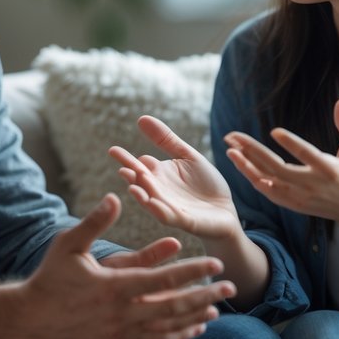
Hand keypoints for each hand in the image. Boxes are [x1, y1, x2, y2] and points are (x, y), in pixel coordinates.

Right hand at [18, 193, 236, 338]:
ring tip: (217, 309)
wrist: (32, 320)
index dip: (193, 271)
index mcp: (115, 286)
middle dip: (205, 296)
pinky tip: (195, 329)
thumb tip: (116, 195)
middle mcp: (123, 313)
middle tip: (231, 287)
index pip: (164, 279)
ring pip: (169, 327)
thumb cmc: (51, 277)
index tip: (215, 264)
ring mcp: (122, 333)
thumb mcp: (69, 244)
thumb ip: (95, 222)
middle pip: (175, 306)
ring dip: (195, 317)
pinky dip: (178, 336)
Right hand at [109, 115, 242, 240]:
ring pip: (151, 200)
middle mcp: (159, 190)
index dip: (127, 158)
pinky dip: (160, 210)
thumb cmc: (205, 182)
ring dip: (142, 195)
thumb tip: (141, 118)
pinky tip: (153, 203)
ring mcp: (169, 206)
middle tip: (121, 168)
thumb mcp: (187, 156)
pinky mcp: (184, 220)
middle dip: (130, 176)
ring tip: (132, 187)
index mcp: (159, 173)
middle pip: (141, 182)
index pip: (139, 164)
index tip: (113, 150)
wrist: (225, 209)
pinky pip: (169, 216)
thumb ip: (166, 140)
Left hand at [224, 98, 338, 225]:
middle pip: (279, 169)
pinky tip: (240, 164)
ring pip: (269, 182)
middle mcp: (314, 186)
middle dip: (253, 152)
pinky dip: (254, 180)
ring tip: (230, 149)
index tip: (274, 131)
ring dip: (247, 166)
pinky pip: (269, 193)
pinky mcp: (295, 205)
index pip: (309, 156)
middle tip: (233, 136)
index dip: (292, 144)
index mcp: (331, 170)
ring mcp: (302, 198)